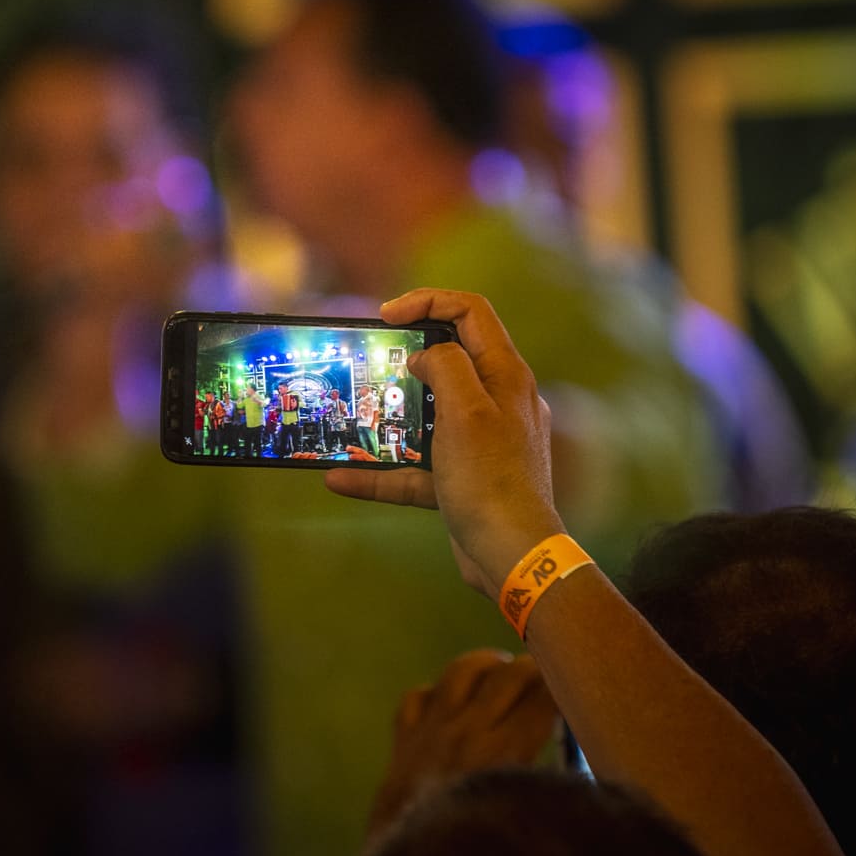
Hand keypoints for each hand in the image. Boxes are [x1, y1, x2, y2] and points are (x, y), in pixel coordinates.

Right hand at [325, 290, 562, 598]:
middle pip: (450, 361)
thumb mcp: (464, 410)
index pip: (471, 313)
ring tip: (354, 414)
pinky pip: (418, 467)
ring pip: (429, 416)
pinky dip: (382, 472)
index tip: (386, 316)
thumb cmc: (492, 478)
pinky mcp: (465, 480)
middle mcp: (498, 402)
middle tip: (371, 361)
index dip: (428, 301)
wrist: (514, 555)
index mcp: (505, 375)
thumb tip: (426, 355)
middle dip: (405, 359)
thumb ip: (444, 366)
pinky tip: (341, 478)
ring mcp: (482, 443)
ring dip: (390, 417)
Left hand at [366, 649, 560, 843]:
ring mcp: (432, 731)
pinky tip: (451, 704)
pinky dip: (435, 694)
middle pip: (508, 674)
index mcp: (505, 752)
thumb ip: (553, 784)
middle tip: (545, 676)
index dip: (562, 684)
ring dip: (487, 665)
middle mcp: (468, 732)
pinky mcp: (404, 741)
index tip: (573, 685)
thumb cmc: (478, 845)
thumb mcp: (526, 810)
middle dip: (532, 667)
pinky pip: (417, 696)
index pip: (543, 696)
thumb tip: (589, 770)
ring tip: (501, 672)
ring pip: (461, 671)